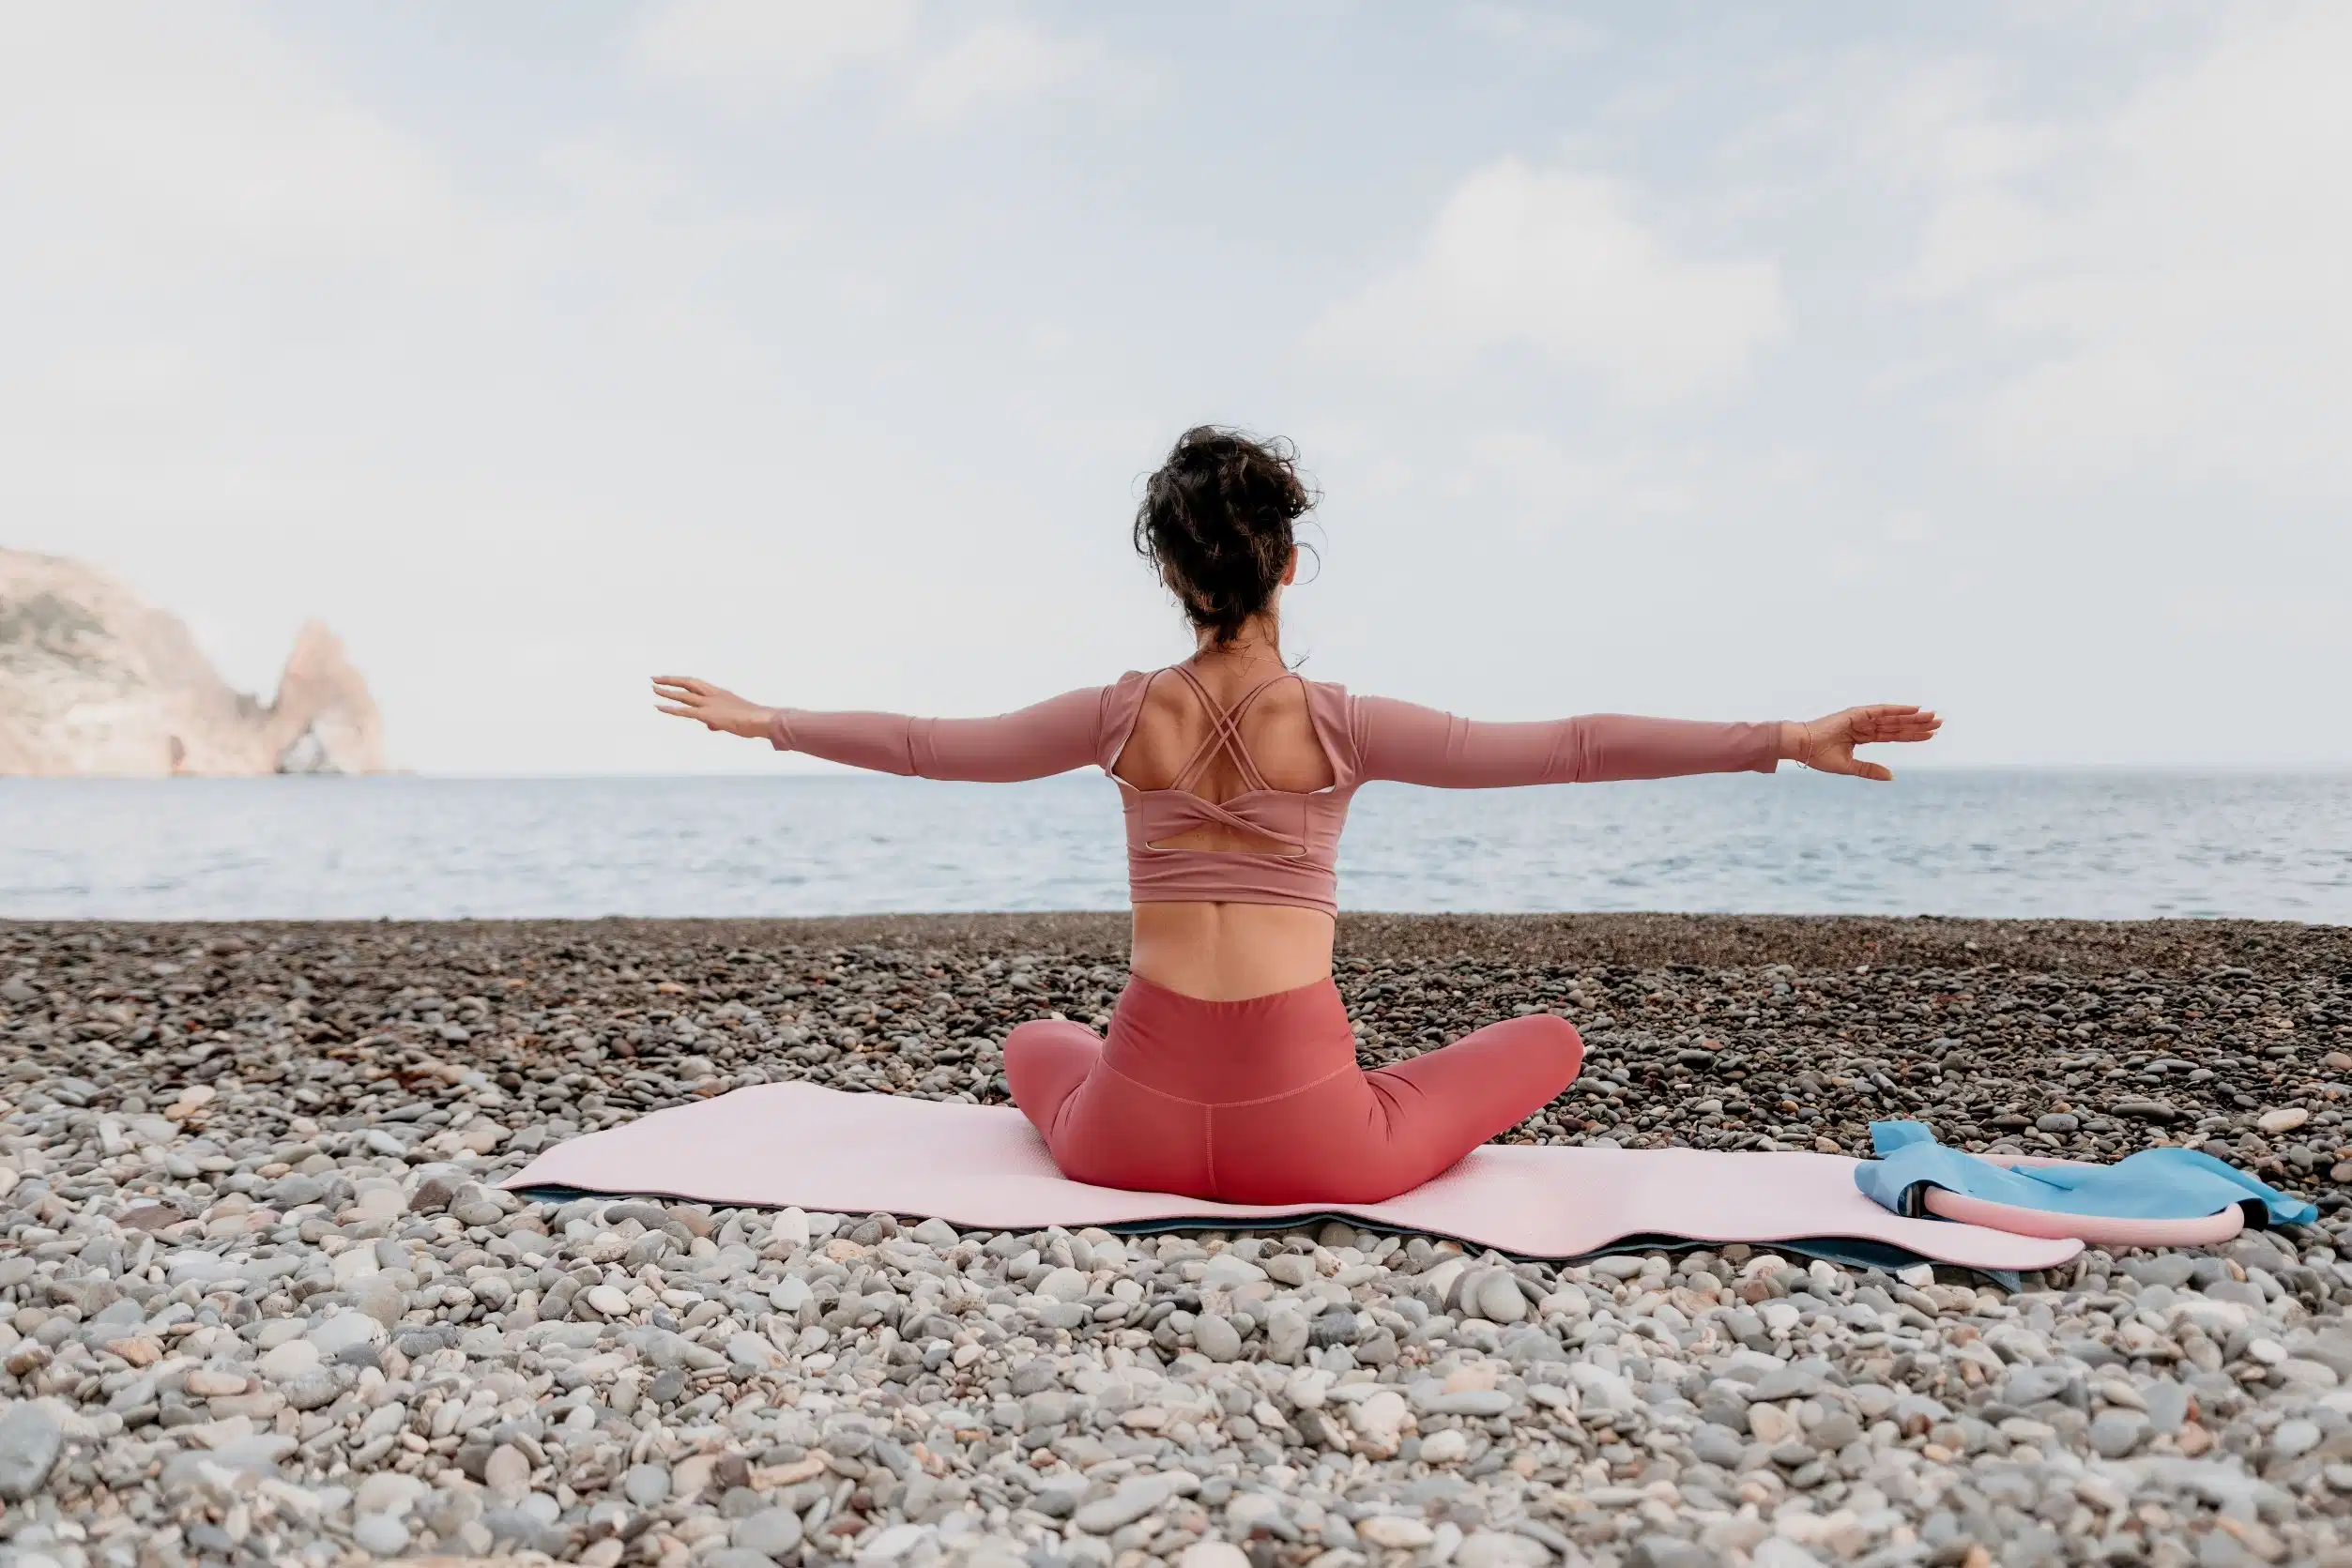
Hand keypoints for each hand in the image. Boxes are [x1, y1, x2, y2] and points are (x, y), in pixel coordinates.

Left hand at [653, 676, 775, 739]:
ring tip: (653, 688)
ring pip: (683, 694)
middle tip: (655, 678)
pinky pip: (684, 710)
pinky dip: (670, 708)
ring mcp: (709, 704)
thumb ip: (719, 720)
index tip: (672, 679)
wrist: (761, 720)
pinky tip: (659, 706)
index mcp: (720, 693)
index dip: (683, 681)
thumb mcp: (735, 717)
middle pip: (687, 683)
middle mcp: (713, 695)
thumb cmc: (753, 720)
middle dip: (670, 680)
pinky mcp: (707, 714)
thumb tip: (710, 725)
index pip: (697, 684)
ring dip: (667, 691)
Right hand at [1781, 705, 1940, 780]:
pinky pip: (1881, 711)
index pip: (1892, 735)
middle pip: (1897, 725)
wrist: (1800, 746)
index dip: (1911, 735)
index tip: (1931, 735)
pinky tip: (1914, 709)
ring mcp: (1861, 718)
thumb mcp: (1849, 766)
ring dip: (1913, 717)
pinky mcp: (1856, 714)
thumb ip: (1870, 770)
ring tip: (1934, 717)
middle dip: (1918, 725)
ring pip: (1893, 718)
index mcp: (1861, 736)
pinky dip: (1898, 710)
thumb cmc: (1818, 755)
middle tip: (1940, 723)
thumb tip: (1892, 776)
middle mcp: (1864, 725)